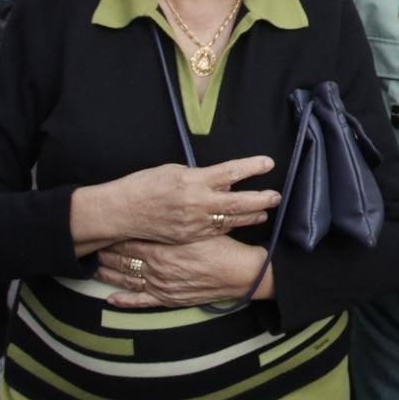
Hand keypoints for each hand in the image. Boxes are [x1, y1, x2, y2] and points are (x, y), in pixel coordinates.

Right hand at [72, 156, 279, 249]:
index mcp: (193, 180)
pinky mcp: (190, 237)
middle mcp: (197, 203)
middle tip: (276, 195)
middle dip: (261, 198)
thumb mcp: (174, 171)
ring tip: (266, 211)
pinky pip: (217, 231)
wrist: (122, 212)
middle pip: (238, 202)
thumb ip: (200, 176)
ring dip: (252, 215)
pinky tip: (242, 222)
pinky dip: (232, 226)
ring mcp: (194, 223)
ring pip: (231, 220)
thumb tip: (220, 178)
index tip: (269, 163)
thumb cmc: (145, 185)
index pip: (230, 172)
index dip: (252, 167)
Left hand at [95, 237, 269, 308]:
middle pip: (123, 260)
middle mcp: (156, 269)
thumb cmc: (223, 248)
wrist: (241, 274)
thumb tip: (161, 208)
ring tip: (94, 268)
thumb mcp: (198, 228)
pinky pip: (141, 303)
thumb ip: (176, 222)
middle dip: (106, 254)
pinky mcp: (168, 300)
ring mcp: (161, 286)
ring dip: (108, 275)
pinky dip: (124, 301)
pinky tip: (111, 299)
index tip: (103, 231)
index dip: (114, 237)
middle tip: (92, 247)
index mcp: (163, 249)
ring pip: (126, 280)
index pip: (128, 242)